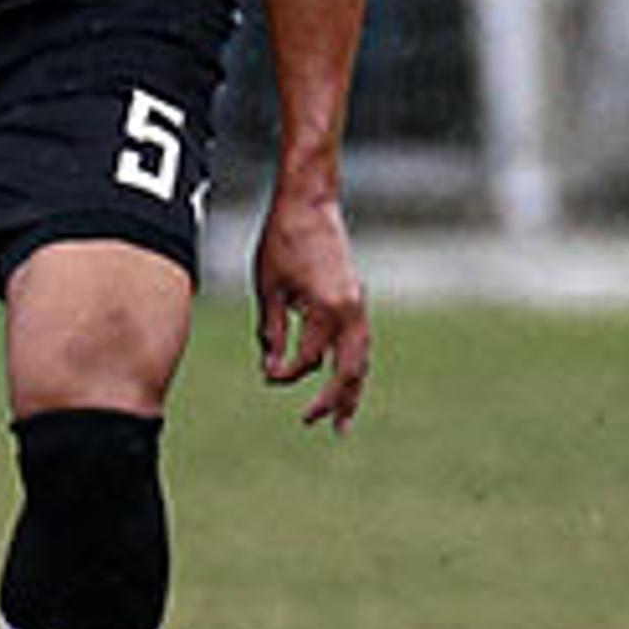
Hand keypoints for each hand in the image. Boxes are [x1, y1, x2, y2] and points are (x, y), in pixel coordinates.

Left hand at [252, 183, 369, 432]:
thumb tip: (272, 368)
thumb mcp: (268, 288)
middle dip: (336, 402)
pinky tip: (343, 379)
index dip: (285, 374)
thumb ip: (273, 331)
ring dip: (352, 389)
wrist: (310, 202)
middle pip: (349, 371)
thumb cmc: (282, 240)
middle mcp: (350, 312)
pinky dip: (352, 364)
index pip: (307, 360)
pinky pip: (359, 342)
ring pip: (360, 359)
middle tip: (322, 426)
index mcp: (326, 310)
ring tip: (343, 419)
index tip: (268, 375)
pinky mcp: (356, 298)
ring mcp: (358, 305)